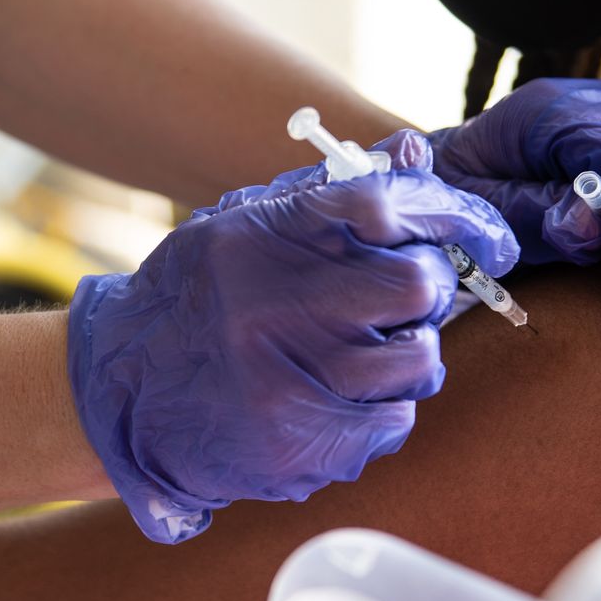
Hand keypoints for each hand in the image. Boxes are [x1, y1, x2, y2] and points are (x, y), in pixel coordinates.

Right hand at [68, 168, 514, 542]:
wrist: (116, 398)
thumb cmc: (195, 301)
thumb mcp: (240, 226)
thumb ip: (329, 193)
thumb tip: (417, 153)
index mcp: (264, 236)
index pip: (385, 201)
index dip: (452, 212)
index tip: (484, 234)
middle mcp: (275, 305)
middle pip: (416, 283)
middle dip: (428, 290)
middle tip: (405, 301)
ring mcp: (287, 381)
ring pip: (419, 360)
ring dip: (409, 355)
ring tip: (364, 355)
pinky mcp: (296, 447)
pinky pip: (394, 423)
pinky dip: (382, 411)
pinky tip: (338, 402)